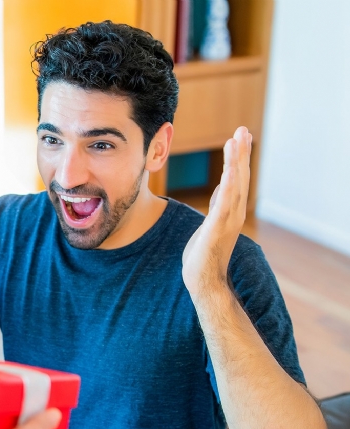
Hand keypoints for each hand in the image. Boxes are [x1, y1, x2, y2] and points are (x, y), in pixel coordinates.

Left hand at [182, 126, 251, 294]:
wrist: (204, 279)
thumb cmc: (204, 253)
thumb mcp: (211, 222)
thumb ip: (218, 204)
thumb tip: (223, 186)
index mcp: (230, 210)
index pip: (236, 178)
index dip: (238, 157)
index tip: (239, 136)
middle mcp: (234, 213)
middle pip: (240, 177)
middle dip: (241, 153)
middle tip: (243, 130)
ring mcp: (228, 220)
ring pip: (235, 186)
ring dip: (237, 163)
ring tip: (238, 141)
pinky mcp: (218, 229)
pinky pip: (225, 203)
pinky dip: (230, 186)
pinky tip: (230, 170)